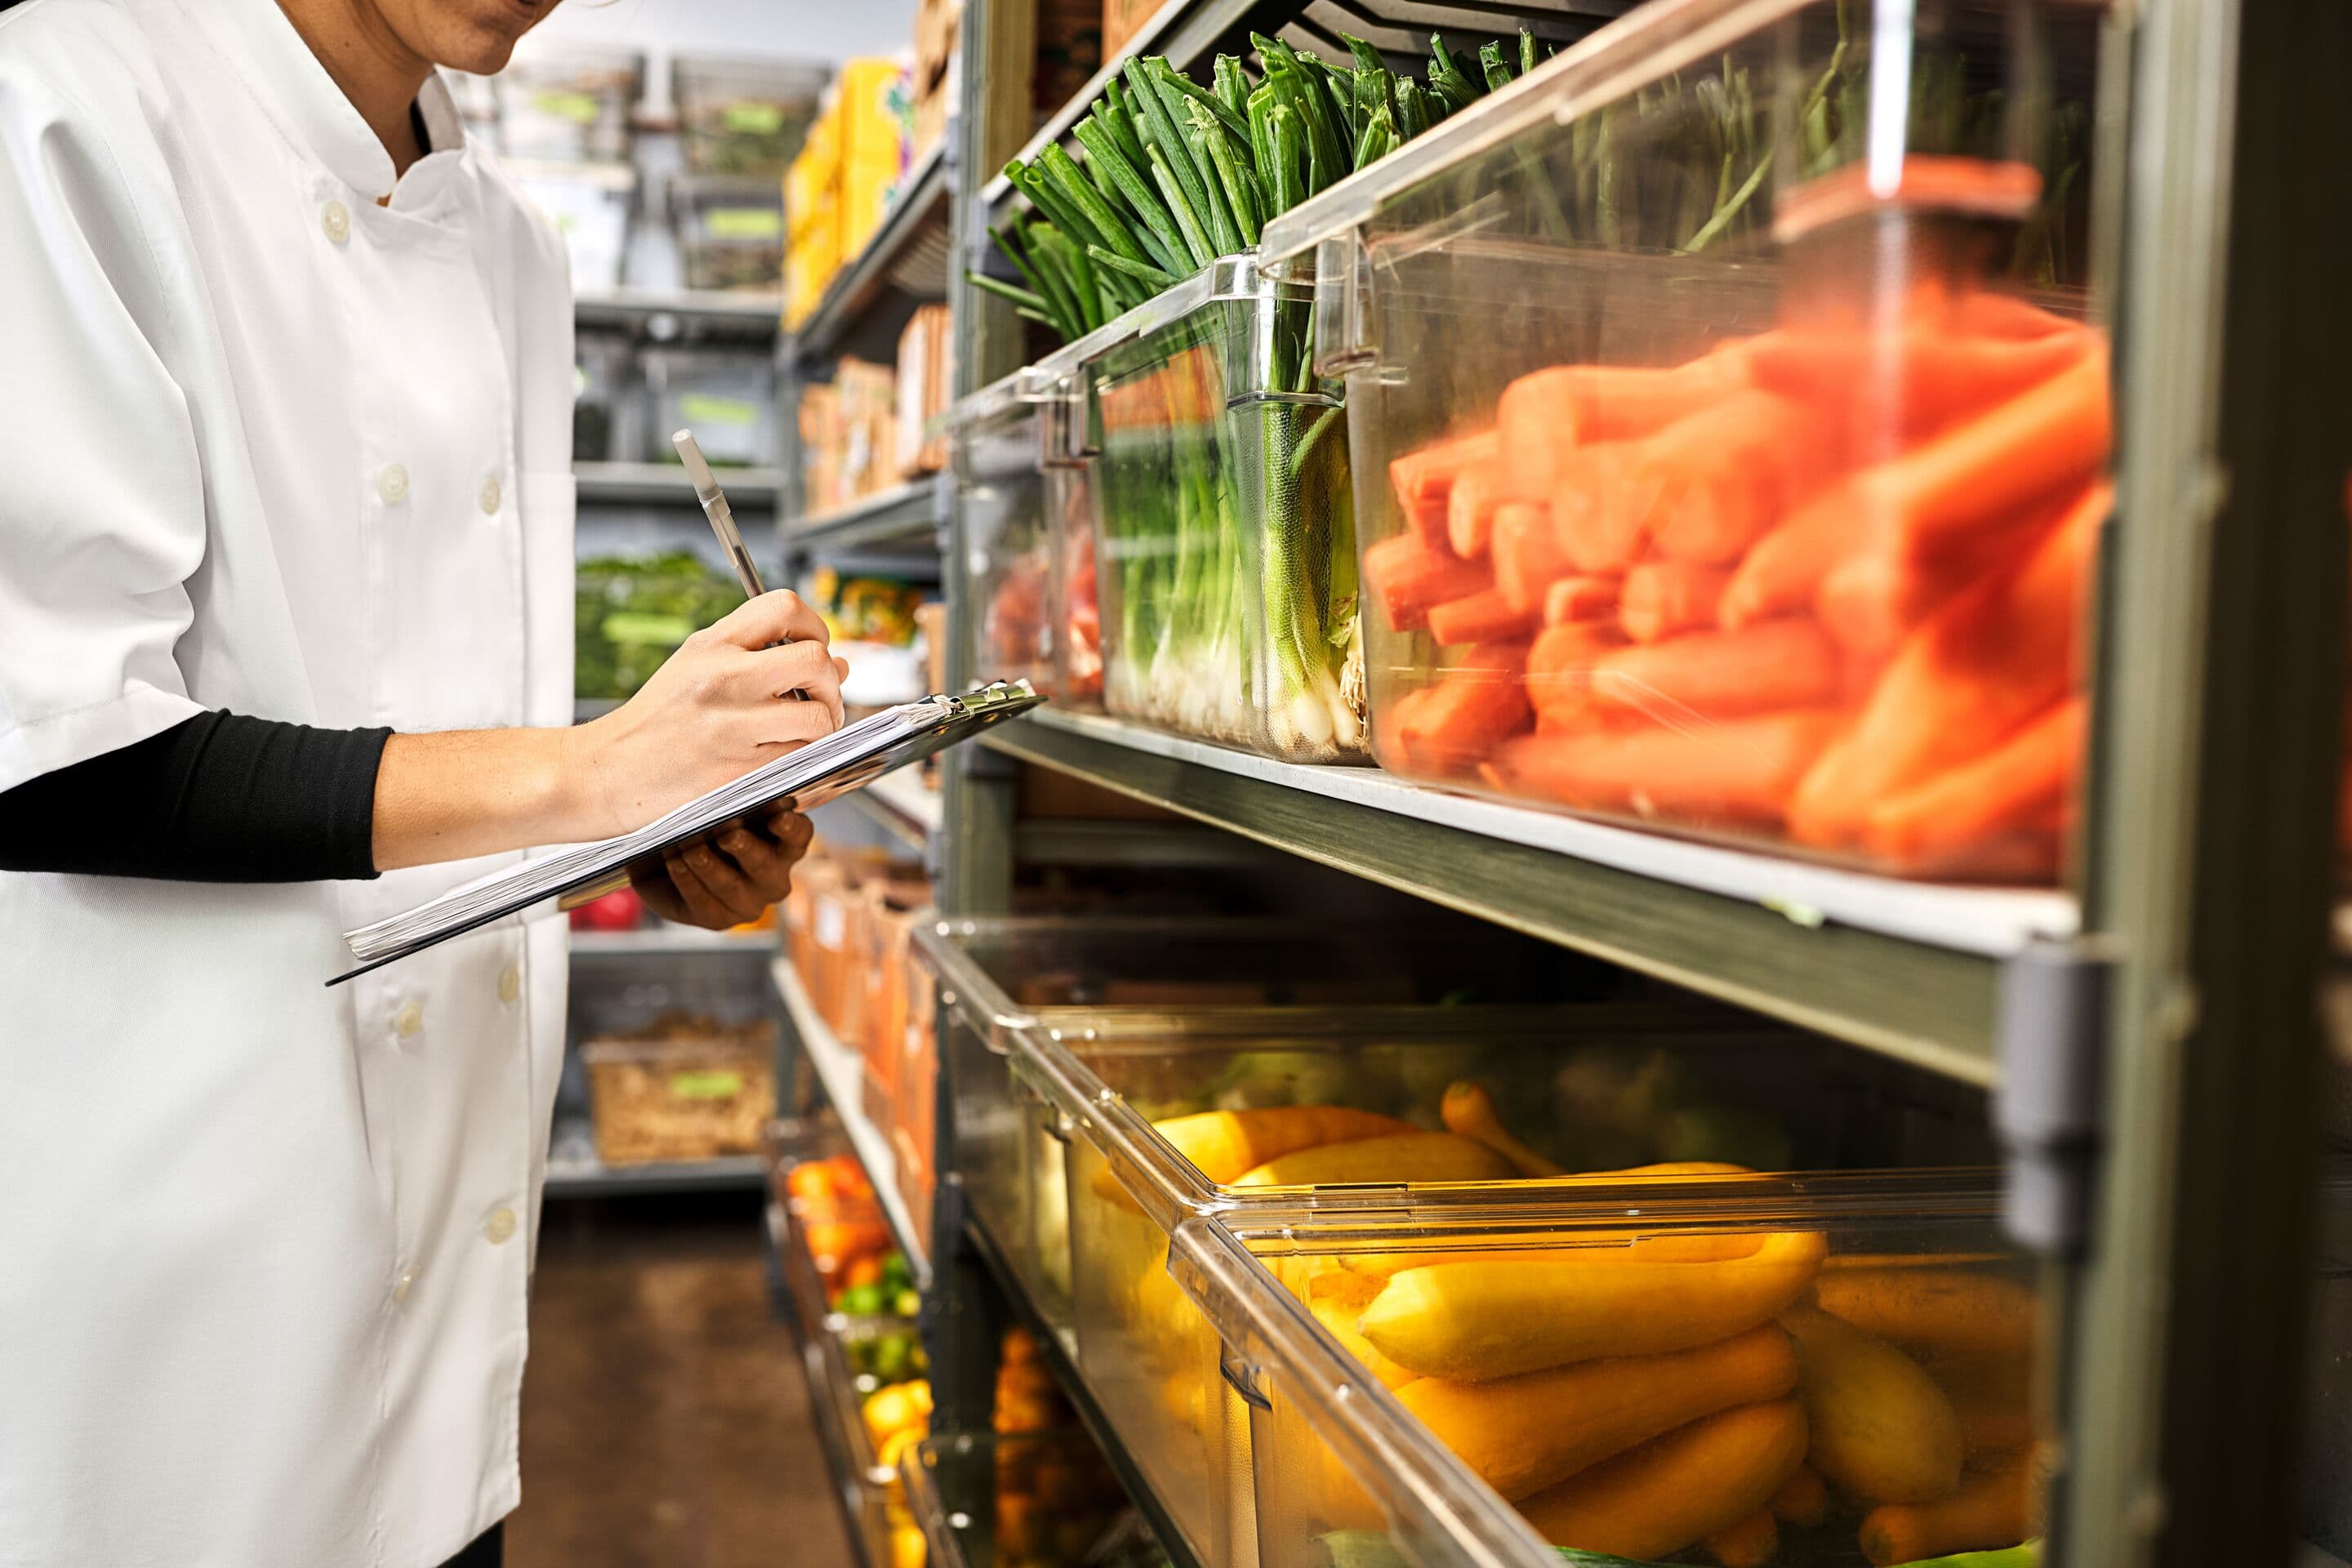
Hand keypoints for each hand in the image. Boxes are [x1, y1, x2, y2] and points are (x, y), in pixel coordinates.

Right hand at [565, 590, 848, 840]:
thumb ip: (762, 655)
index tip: (815, 648)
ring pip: (818, 716)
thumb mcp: (695, 665)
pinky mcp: (740, 769)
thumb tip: (840, 663)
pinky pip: (800, 756)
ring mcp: (733, 725)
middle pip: (815, 660)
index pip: (785, 607)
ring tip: (806, 730)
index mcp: (712, 644)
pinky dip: (804, 757)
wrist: (608, 771)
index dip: (816, 627)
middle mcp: (723, 678)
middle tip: (821, 697)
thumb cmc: (657, 720)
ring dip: (825, 725)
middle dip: (831, 682)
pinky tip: (783, 754)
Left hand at [631, 807, 814, 928]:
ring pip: (731, 887)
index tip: (777, 817)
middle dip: (745, 849)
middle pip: (765, 865)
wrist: (666, 858)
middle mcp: (773, 878)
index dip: (790, 828)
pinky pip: (704, 903)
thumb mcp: (721, 806)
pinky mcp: (719, 918)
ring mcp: (748, 902)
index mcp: (783, 845)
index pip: (798, 836)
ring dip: (708, 866)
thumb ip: (733, 797)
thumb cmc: (705, 825)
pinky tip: (674, 862)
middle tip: (727, 834)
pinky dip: (688, 880)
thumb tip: (726, 772)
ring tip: (688, 847)